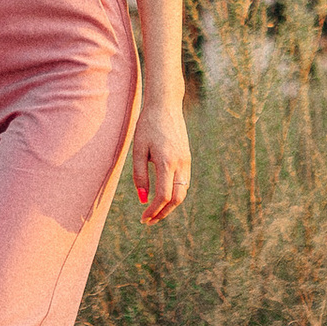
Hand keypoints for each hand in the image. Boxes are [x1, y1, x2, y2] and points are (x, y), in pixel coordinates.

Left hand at [129, 101, 190, 224]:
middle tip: (149, 221)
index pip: (163, 196)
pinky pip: (184, 181)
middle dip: (163, 213)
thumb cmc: (147, 125)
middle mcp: (181, 164)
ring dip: (170, 205)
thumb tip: (143, 199)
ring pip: (183, 191)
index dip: (153, 211)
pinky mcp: (187, 157)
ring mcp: (187, 160)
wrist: (165, 104)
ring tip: (155, 211)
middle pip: (177, 199)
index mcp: (167, 162)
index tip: (143, 218)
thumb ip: (140, 175)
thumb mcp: (138, 150)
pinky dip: (175, 193)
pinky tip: (163, 195)